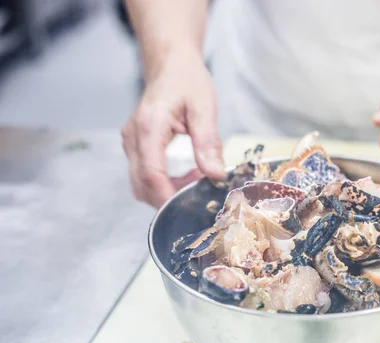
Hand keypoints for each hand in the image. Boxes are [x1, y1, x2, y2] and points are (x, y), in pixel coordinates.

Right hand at [121, 48, 224, 207]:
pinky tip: (186, 174)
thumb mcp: (204, 108)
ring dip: (166, 190)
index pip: (151, 173)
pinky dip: (163, 182)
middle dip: (169, 197)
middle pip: (142, 185)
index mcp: (149, 126)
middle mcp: (133, 137)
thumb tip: (215, 174)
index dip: (168, 196)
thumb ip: (208, 142)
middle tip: (199, 193)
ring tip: (196, 179)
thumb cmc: (187, 81)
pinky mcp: (135, 146)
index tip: (189, 207)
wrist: (170, 65)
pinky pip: (144, 174)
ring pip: (141, 183)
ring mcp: (130, 143)